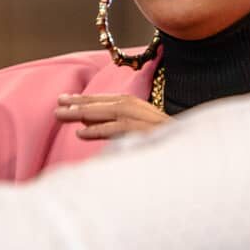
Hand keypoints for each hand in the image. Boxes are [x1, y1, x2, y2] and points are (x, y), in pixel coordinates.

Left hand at [54, 93, 170, 140]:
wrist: (192, 150)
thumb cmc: (165, 142)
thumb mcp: (141, 129)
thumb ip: (118, 124)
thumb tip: (89, 124)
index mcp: (136, 105)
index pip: (105, 100)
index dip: (84, 99)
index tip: (64, 99)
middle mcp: (137, 107)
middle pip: (102, 103)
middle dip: (78, 103)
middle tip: (57, 104)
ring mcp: (140, 119)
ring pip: (106, 112)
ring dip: (82, 112)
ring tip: (61, 114)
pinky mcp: (143, 131)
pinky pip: (116, 128)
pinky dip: (98, 130)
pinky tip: (81, 133)